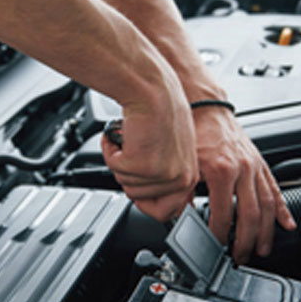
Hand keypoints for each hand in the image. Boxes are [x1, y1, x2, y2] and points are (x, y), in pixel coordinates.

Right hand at [101, 76, 198, 221]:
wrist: (151, 89)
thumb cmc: (160, 111)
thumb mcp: (171, 151)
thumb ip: (165, 177)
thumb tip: (149, 198)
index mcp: (189, 177)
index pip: (166, 212)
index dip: (145, 201)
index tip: (137, 187)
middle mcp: (180, 178)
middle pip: (140, 199)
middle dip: (129, 177)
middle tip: (134, 153)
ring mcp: (163, 174)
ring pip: (126, 184)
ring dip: (120, 161)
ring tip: (131, 139)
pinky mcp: (143, 165)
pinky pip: (114, 169)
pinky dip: (111, 151)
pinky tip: (122, 135)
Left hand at [193, 106, 295, 263]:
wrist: (206, 106)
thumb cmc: (193, 131)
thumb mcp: (184, 164)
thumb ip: (182, 192)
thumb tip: (178, 218)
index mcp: (221, 171)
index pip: (223, 215)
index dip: (219, 235)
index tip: (214, 247)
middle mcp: (242, 169)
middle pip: (250, 216)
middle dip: (246, 241)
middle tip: (240, 257)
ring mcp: (255, 167)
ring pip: (267, 206)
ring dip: (267, 232)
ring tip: (263, 250)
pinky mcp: (261, 163)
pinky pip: (275, 189)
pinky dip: (283, 209)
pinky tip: (288, 225)